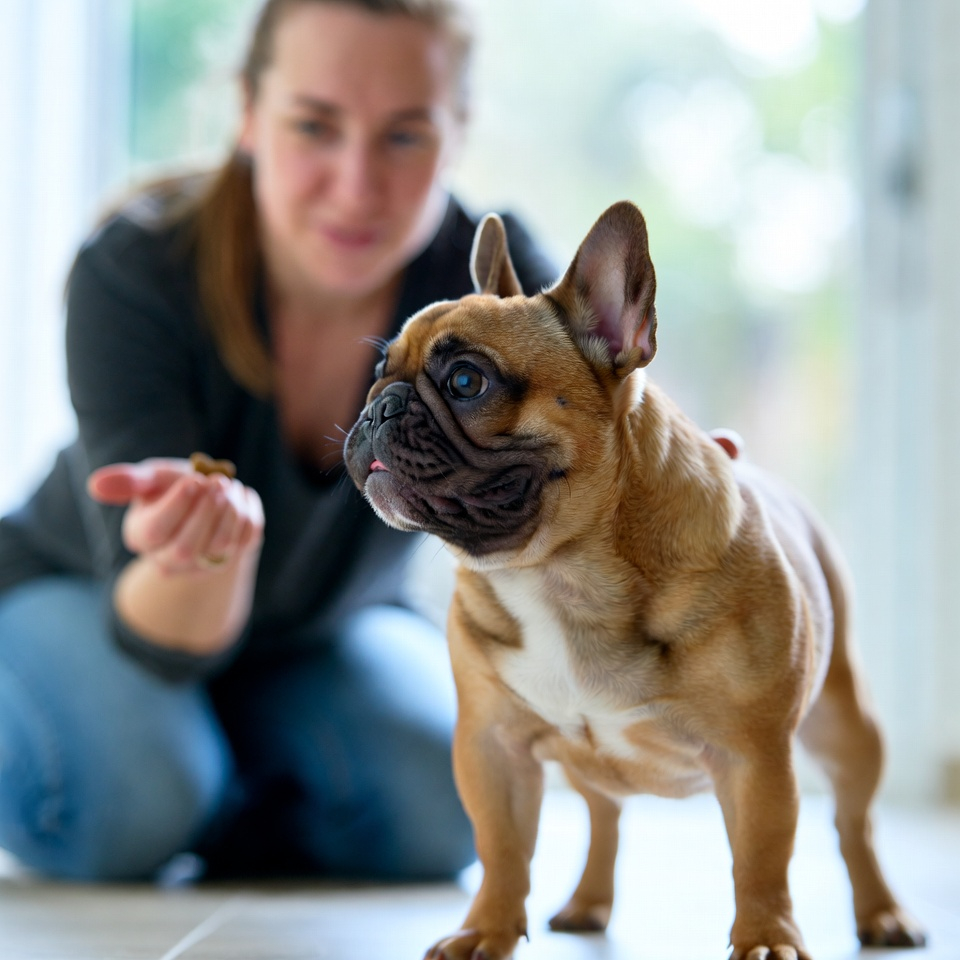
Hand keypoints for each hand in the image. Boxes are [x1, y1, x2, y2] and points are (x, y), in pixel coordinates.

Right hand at [88, 458, 263, 575]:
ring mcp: (202, 564)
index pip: (156, 531)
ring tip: (229, 484)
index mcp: (142, 536)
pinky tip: (242, 496)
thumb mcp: (150, 478)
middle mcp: (169, 559)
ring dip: (230, 510)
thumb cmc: (171, 486)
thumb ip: (129, 481)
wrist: (206, 500)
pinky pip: (247, 540)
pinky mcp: (233, 558)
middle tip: (218, 483)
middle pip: (186, 548)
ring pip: (220, 546)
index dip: (177, 505)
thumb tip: (95, 485)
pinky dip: (249, 513)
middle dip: (206, 511)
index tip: (194, 480)